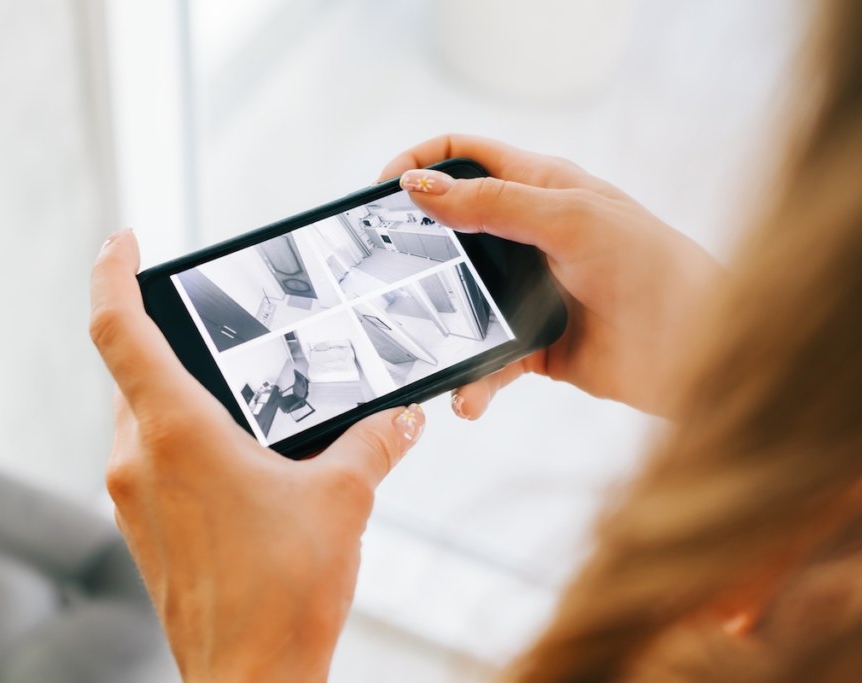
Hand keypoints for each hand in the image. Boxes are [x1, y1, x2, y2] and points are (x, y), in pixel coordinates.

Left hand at [89, 230, 425, 681]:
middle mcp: (137, 461)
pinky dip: (183, 441)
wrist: (250, 681)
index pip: (118, 329)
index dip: (113, 274)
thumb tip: (403, 419)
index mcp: (175, 433)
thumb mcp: (343, 501)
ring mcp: (132, 501)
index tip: (121, 241)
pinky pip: (151, 462)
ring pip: (142, 420)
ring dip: (181, 397)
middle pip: (133, 373)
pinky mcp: (145, 531)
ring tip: (244, 398)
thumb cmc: (283, 594)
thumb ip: (373, 446)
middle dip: (170, 343)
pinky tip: (241, 460)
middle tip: (222, 331)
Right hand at [381, 134, 723, 416]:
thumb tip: (420, 185)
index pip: (466, 156)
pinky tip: (469, 397)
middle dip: (413, 253)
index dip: (420, 161)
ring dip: (438, 328)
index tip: (381, 191)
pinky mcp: (532, 345)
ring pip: (459, 303)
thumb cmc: (652, 267)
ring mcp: (527, 292)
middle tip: (383, 274)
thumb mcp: (569, 219)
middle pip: (451, 231)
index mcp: (540, 187)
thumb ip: (493, 203)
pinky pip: (484, 360)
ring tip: (423, 349)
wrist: (700, 353)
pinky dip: (472, 382)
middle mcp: (529, 235)